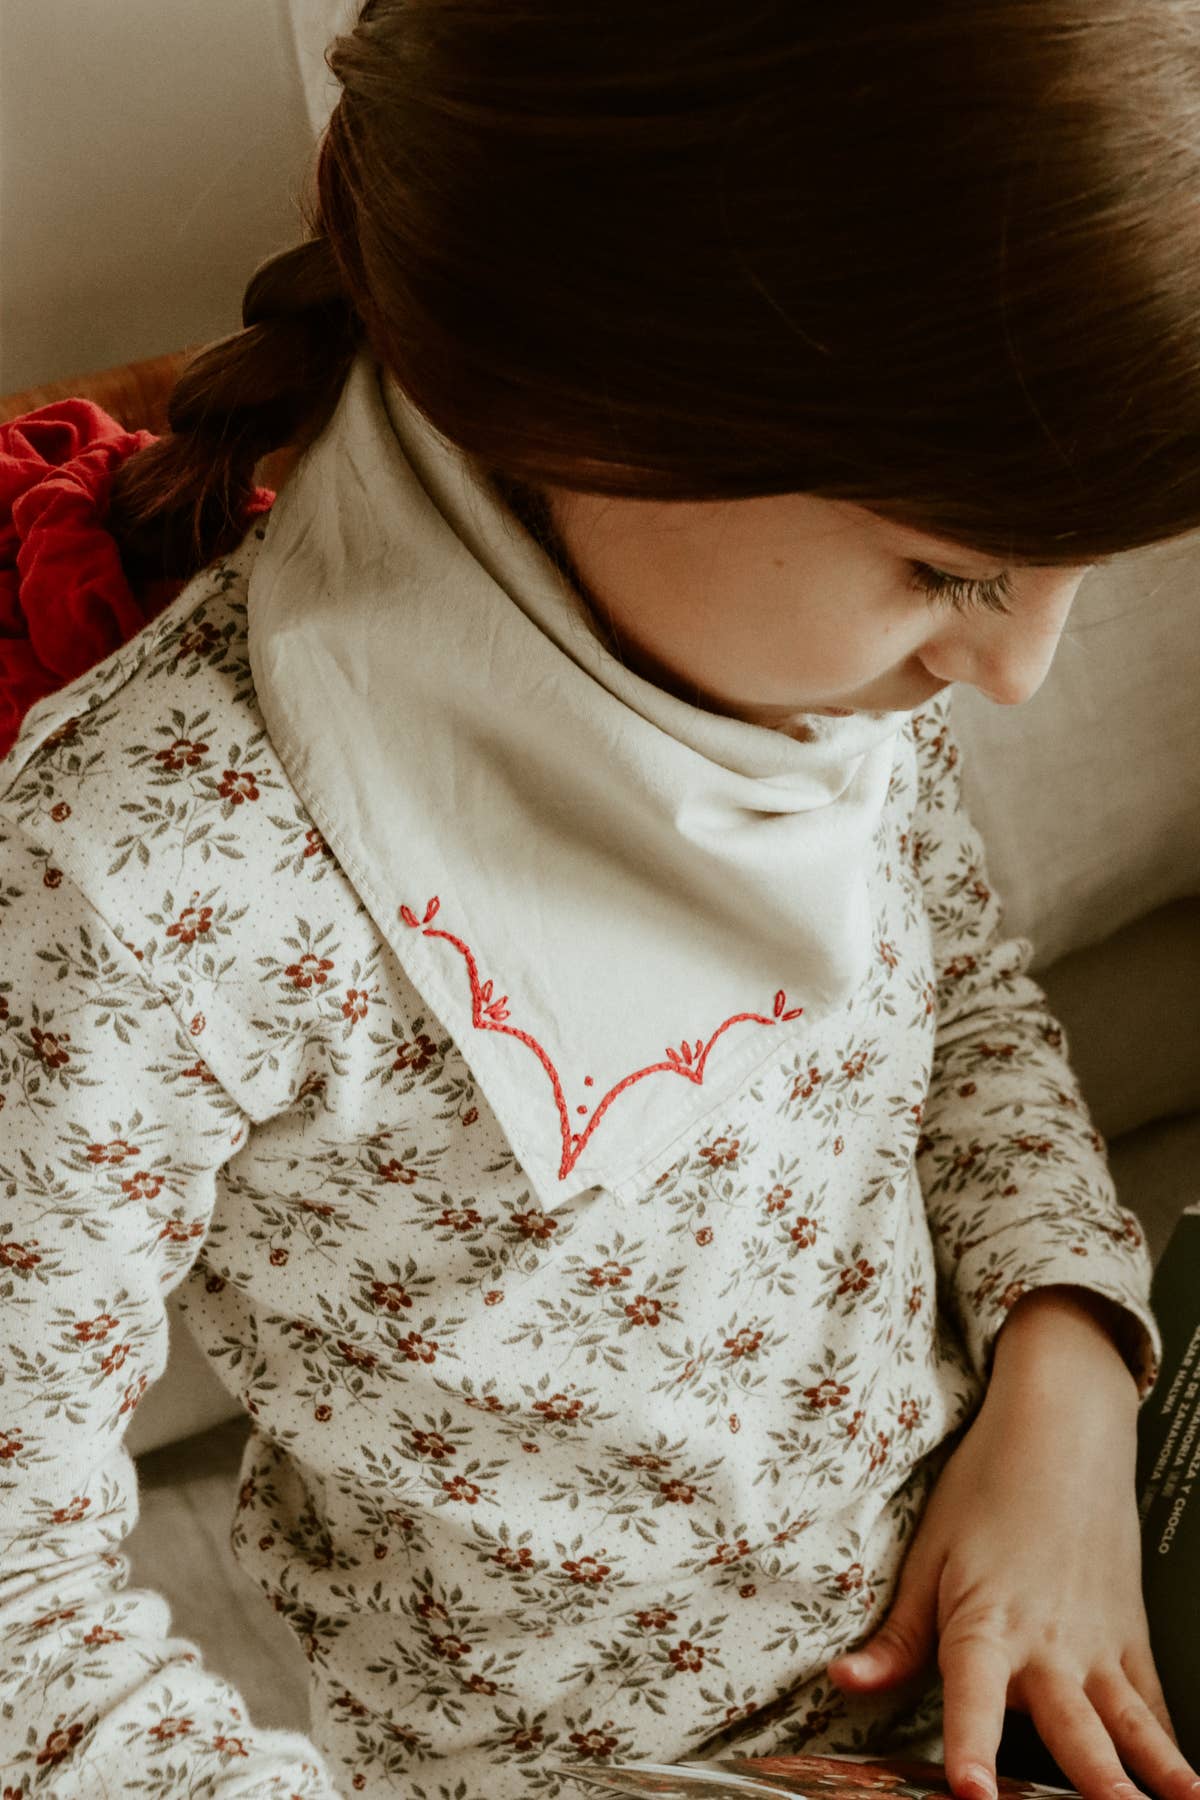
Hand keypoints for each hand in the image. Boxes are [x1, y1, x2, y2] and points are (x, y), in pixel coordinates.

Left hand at [826, 1289, 1198, 1799]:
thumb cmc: (987, 1488)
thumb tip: (844, 1682)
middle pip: (1071, 1729)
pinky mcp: (1130, 1638)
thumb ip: (896, 1636)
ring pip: (1129, 1726)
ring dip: (1151, 1772)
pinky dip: (1169, 1746)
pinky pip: (1152, 1704)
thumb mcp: (929, 1555)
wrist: (1060, 1435)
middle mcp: (1047, 1646)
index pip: (973, 1699)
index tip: (973, 1793)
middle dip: (1090, 1783)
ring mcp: (1097, 1646)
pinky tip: (1186, 1787)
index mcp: (987, 1624)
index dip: (971, 1747)